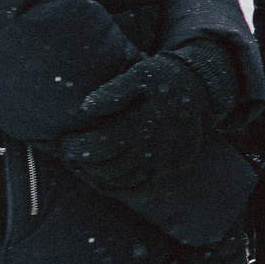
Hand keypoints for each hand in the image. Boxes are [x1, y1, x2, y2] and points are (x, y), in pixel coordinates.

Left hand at [56, 52, 214, 190]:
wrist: (201, 86)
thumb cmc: (163, 77)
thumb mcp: (139, 75)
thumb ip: (113, 91)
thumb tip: (85, 109)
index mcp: (144, 123)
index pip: (101, 147)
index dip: (78, 149)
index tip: (64, 145)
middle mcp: (158, 146)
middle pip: (111, 169)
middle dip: (86, 166)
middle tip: (70, 158)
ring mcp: (169, 161)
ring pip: (127, 182)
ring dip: (102, 179)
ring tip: (85, 169)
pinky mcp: (175, 167)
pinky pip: (146, 187)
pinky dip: (124, 188)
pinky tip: (108, 181)